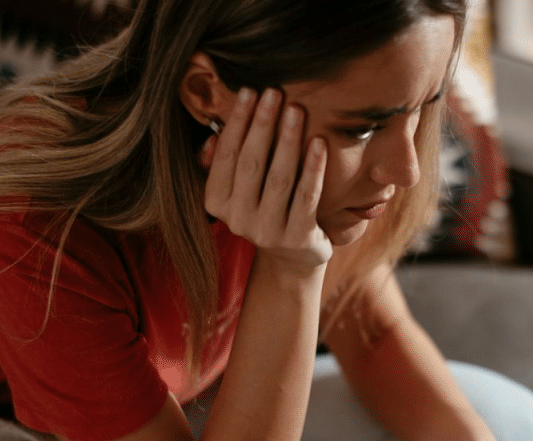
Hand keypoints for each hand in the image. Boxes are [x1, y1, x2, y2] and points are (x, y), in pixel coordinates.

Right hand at [201, 87, 331, 271]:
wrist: (293, 256)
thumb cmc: (264, 208)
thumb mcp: (237, 190)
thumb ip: (221, 165)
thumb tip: (213, 137)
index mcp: (217, 203)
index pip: (226, 157)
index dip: (238, 123)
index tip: (249, 92)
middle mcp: (238, 219)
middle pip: (251, 164)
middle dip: (262, 125)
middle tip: (274, 93)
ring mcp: (268, 231)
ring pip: (279, 178)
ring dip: (288, 141)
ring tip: (296, 110)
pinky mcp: (298, 237)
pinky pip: (307, 196)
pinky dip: (313, 168)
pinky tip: (319, 142)